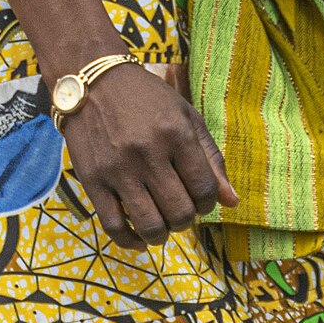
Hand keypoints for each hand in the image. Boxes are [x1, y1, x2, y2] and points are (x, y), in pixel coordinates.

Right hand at [61, 61, 237, 248]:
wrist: (91, 81)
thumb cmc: (145, 99)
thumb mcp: (186, 117)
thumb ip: (211, 159)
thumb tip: (232, 202)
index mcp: (177, 134)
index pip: (205, 190)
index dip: (208, 203)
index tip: (199, 199)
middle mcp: (148, 153)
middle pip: (180, 212)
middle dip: (186, 220)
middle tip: (180, 212)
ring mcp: (118, 168)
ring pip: (150, 225)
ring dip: (163, 235)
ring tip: (163, 228)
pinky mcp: (92, 180)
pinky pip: (114, 226)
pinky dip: (131, 241)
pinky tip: (140, 239)